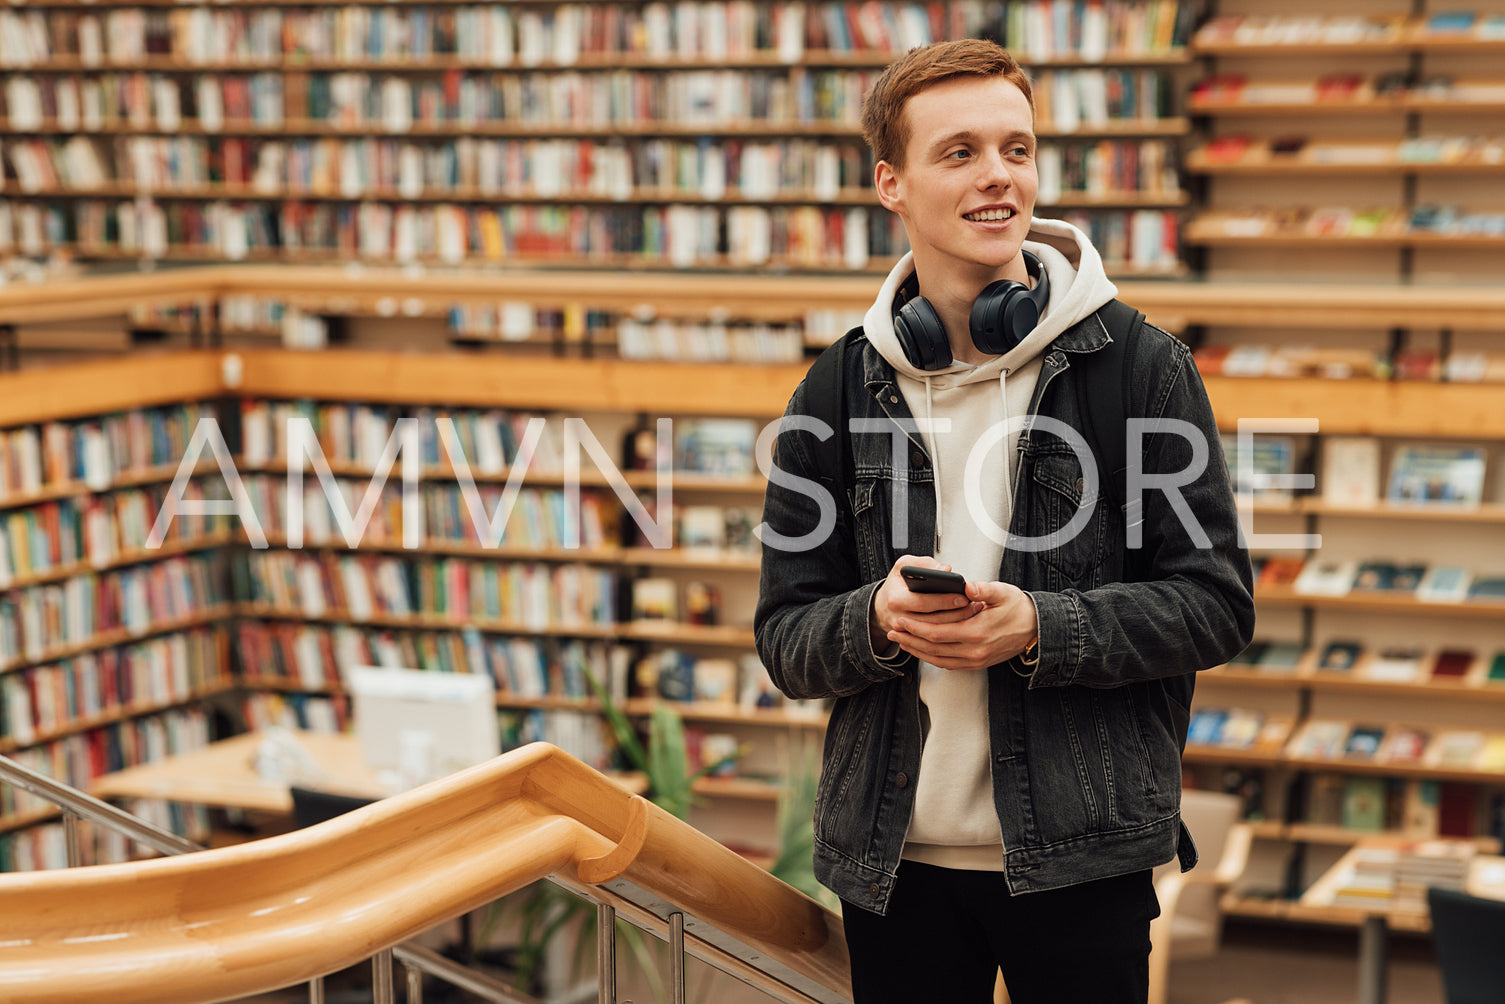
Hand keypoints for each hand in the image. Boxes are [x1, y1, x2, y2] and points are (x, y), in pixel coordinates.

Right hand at [870, 557, 981, 653]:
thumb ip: (924, 563)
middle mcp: (898, 618)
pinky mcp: (912, 640)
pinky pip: (934, 640)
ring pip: (935, 633)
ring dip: (956, 624)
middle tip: (974, 606)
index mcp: (896, 599)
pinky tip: (963, 624)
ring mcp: (905, 633)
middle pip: (933, 621)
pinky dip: (950, 633)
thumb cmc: (896, 584)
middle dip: (956, 614)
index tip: (963, 597)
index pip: (924, 602)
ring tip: (973, 612)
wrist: (882, 606)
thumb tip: (946, 570)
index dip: (945, 601)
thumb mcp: (903, 566)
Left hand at [886, 579, 1037, 671]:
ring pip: (938, 659)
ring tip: (901, 641)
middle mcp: (974, 650)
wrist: (1035, 629)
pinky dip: (931, 658)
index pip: (937, 632)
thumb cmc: (1018, 609)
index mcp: (977, 631)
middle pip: (933, 648)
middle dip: (910, 639)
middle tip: (893, 631)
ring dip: (917, 651)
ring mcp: (975, 660)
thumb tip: (967, 585)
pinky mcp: (976, 664)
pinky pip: (948, 664)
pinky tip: (921, 650)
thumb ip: (983, 589)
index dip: (916, 627)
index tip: (901, 619)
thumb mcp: (1003, 592)